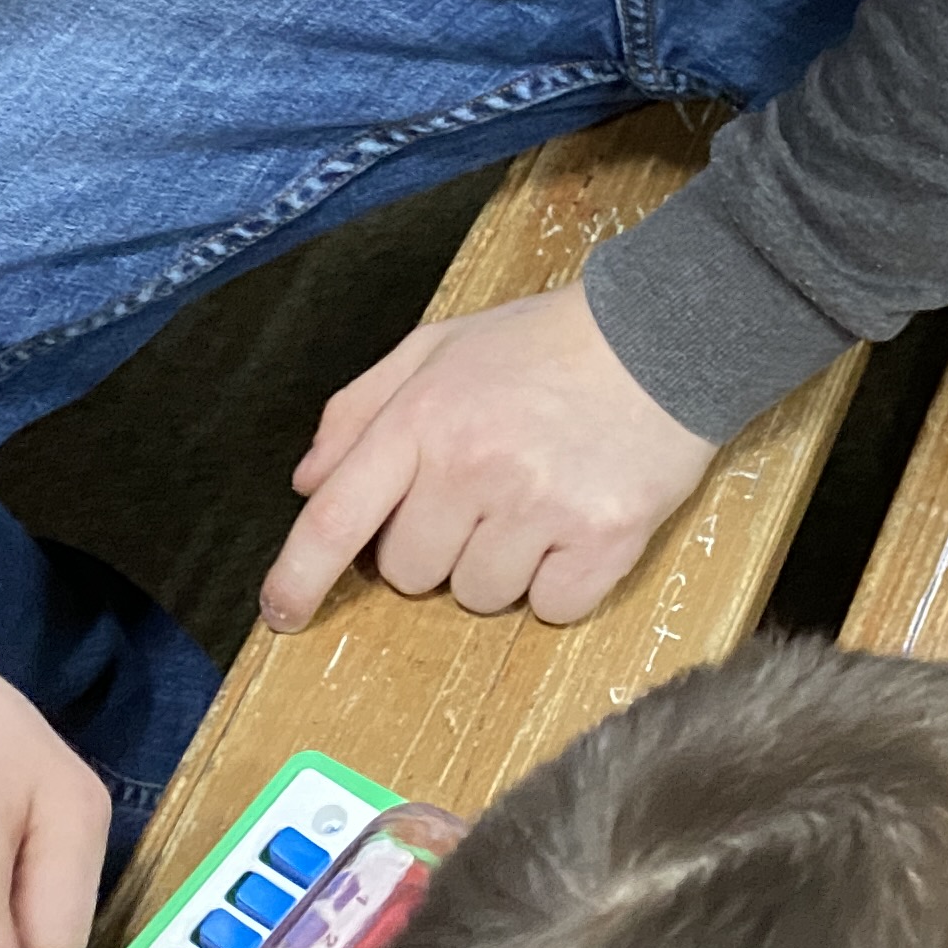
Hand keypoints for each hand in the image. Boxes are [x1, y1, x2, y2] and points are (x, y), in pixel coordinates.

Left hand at [262, 281, 716, 631]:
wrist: (666, 333)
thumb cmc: (546, 341)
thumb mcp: (439, 347)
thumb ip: (361, 409)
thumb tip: (309, 483)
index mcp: (423, 419)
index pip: (335, 521)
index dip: (297, 579)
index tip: (281, 615)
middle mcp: (473, 468)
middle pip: (412, 574)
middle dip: (436, 546)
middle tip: (483, 494)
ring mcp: (540, 507)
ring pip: (482, 597)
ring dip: (501, 567)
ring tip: (537, 501)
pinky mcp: (605, 538)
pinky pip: (553, 608)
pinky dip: (560, 583)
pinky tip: (576, 527)